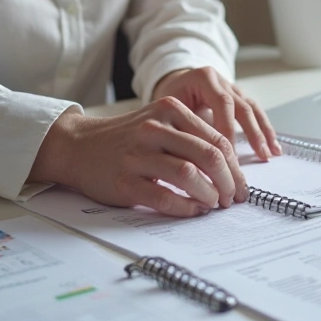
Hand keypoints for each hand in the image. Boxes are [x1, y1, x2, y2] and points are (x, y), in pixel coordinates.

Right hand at [29, 98, 248, 216]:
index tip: (241, 184)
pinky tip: (193, 210)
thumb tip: (231, 168)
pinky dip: (185, 207)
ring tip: (214, 203)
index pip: (217, 139)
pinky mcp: (124, 181)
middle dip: (228, 181)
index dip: (235, 166)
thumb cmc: (128, 139)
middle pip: (208, 155)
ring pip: (188, 175)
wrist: (80, 146)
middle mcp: (154, 129)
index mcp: (169, 110)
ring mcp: (137, 155)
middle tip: (233, 197)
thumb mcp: (160, 124)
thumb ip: (192, 137)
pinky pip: (164, 197)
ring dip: (209, 194)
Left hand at [153, 67, 281, 160]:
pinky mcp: (240, 99)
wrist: (172, 84)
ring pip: (253, 109)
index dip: (228, 128)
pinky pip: (256, 114)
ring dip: (263, 133)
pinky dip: (265, 130)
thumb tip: (199, 155)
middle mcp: (222, 81)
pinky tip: (274, 147)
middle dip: (252, 133)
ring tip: (271, 153)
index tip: (229, 154)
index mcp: (204, 78)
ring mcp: (233, 89)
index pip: (222, 102)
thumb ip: (183, 125)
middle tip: (258, 156)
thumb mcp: (168, 108)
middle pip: (242, 106)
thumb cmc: (168, 100)